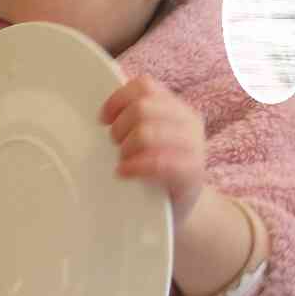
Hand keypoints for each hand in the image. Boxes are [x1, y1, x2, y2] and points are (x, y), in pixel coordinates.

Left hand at [103, 74, 206, 224]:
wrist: (180, 209)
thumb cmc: (155, 173)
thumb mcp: (148, 140)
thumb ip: (134, 120)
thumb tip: (101, 110)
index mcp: (176, 108)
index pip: (144, 86)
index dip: (118, 99)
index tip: (103, 120)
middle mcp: (189, 121)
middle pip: (142, 108)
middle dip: (120, 127)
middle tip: (115, 146)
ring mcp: (194, 146)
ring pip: (147, 132)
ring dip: (126, 148)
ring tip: (123, 161)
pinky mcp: (192, 173)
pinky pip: (159, 162)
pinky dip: (136, 166)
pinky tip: (125, 173)